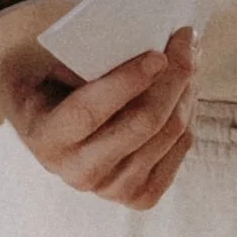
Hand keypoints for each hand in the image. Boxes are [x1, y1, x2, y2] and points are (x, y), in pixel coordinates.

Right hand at [0, 26, 198, 206]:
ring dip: (186, 89)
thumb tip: (142, 41)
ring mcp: (112, 189)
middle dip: (172, 77)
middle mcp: (78, 172)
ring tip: (189, 56)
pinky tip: (185, 88)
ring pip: (169, 133)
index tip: (157, 55)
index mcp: (47, 139)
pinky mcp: (141, 195)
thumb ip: (82, 59)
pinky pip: (181, 147)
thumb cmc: (51, 86)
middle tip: (186, 41)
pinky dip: (189, 112)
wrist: (51, 129)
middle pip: (142, 123)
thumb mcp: (49, 67)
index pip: (89, 112)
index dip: (127, 82)